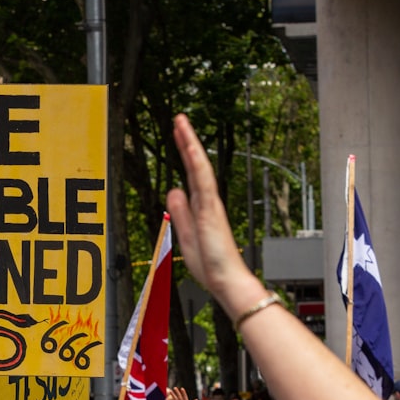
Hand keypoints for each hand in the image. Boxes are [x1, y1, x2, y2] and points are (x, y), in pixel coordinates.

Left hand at [166, 115, 260, 314]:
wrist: (226, 280)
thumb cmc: (210, 264)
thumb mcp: (185, 234)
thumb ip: (179, 212)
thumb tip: (173, 190)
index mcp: (200, 207)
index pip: (189, 174)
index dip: (183, 154)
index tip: (178, 135)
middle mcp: (206, 202)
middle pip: (195, 165)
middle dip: (186, 141)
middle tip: (179, 119)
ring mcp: (210, 204)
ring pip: (199, 167)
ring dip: (190, 144)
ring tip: (181, 123)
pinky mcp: (211, 210)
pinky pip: (204, 181)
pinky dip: (197, 164)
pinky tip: (191, 148)